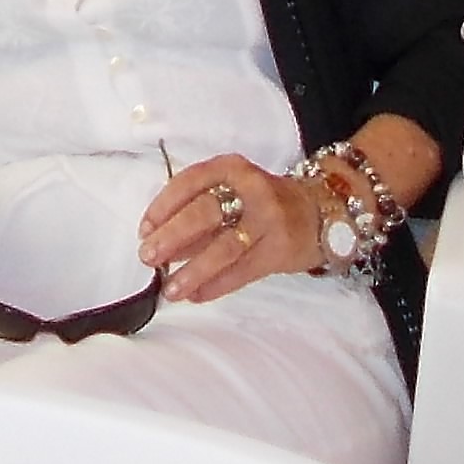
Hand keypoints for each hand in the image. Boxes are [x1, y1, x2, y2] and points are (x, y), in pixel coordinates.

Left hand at [137, 154, 321, 305]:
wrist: (319, 212)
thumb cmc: (262, 202)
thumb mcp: (234, 189)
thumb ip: (200, 206)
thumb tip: (158, 237)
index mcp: (232, 168)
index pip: (190, 182)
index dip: (163, 206)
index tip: (144, 229)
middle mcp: (251, 190)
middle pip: (205, 214)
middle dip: (171, 237)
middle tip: (148, 257)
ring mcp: (268, 221)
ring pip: (223, 248)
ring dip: (192, 270)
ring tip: (170, 288)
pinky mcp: (279, 251)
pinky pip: (242, 272)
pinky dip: (216, 286)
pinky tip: (196, 294)